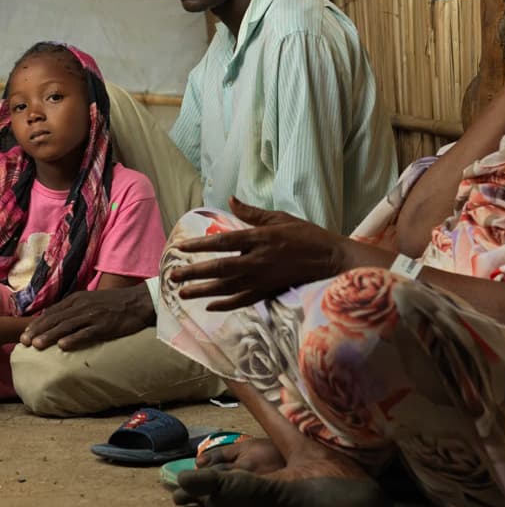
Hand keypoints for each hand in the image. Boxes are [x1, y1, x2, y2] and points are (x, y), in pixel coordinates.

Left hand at [19, 284, 154, 350]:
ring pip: (67, 326)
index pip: (52, 312)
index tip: (25, 335)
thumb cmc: (115, 303)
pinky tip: (63, 346)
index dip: (37, 323)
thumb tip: (56, 318)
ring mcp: (94, 315)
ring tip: (37, 345)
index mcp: (78, 299)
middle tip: (24, 342)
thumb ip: (74, 308)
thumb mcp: (91, 300)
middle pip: (56, 319)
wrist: (139, 302)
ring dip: (50, 335)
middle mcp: (83, 305)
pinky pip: (86, 332)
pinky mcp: (105, 325)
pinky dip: (74, 339)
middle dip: (38, 330)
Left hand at [168, 196, 348, 310]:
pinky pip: (243, 301)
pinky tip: (210, 306)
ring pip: (227, 287)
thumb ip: (252, 213)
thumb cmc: (307, 235)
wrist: (330, 259)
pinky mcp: (269, 291)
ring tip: (183, 293)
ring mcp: (263, 279)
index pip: (222, 242)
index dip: (199, 245)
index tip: (180, 248)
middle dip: (193, 273)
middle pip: (218, 268)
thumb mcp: (280, 218)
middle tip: (173, 276)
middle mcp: (257, 260)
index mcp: (259, 238)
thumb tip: (230, 200)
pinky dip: (225, 305)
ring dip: (203, 291)